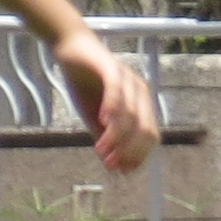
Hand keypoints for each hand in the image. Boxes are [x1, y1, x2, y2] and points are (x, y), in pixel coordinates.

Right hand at [51, 30, 159, 173]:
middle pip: (145, 128)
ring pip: (131, 115)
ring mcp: (127, 79)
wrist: (71, 49)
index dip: (138, 155)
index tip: (122, 172)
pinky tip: (102, 121)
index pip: (150, 135)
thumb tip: (112, 165)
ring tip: (102, 151)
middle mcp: (140, 92)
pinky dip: (112, 109)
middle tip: (111, 165)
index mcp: (141, 104)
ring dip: (117, 137)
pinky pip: (116, 91)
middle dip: (130, 150)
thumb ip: (104, 136)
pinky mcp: (111, 68)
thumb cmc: (83, 82)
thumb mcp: (92, 115)